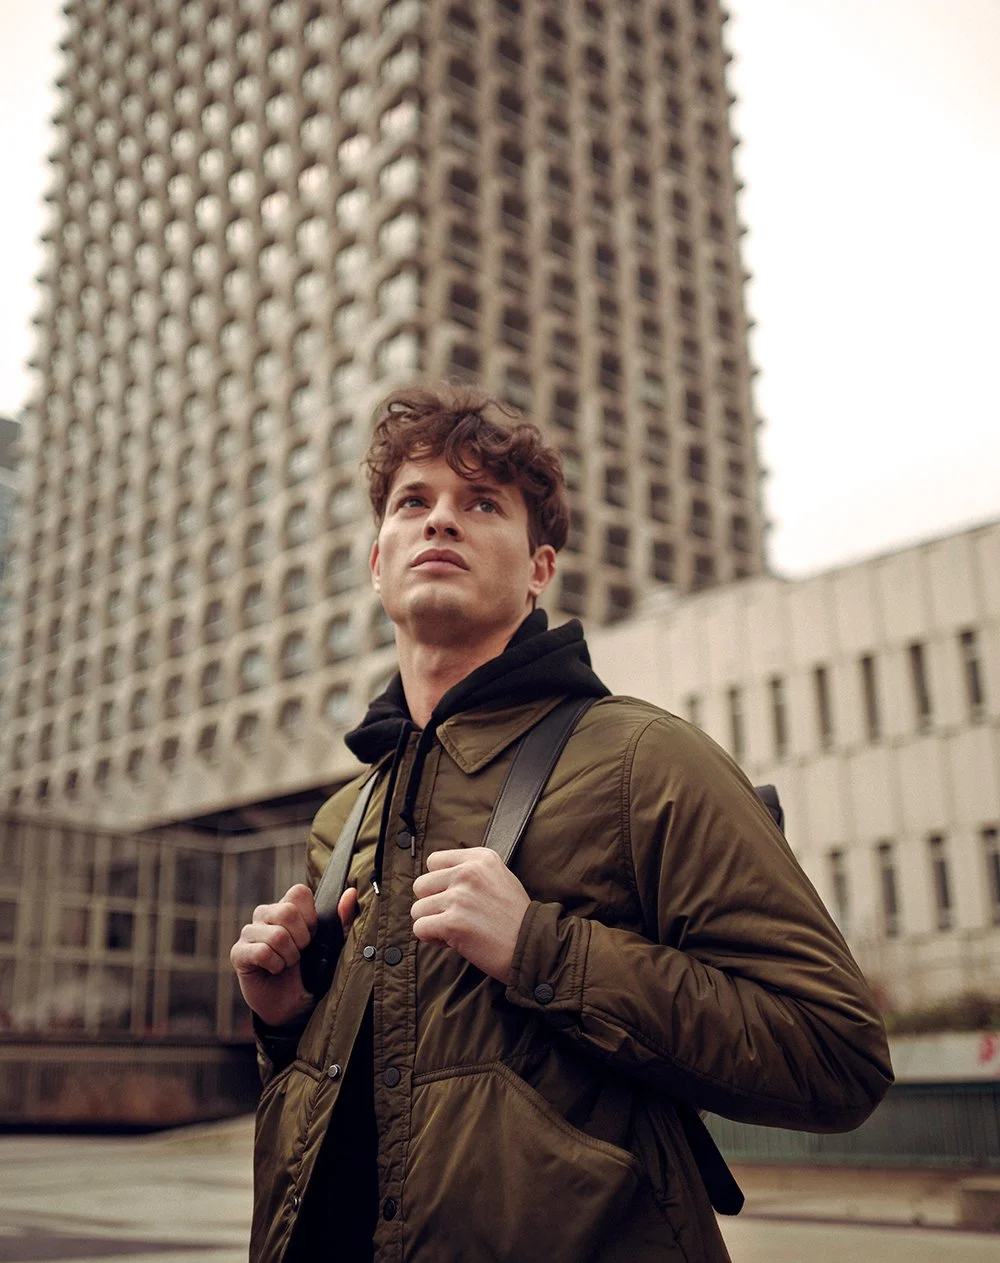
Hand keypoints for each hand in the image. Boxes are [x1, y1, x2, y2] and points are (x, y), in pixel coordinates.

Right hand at [231, 883, 358, 1026]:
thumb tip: (351, 894)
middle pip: (287, 911)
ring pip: (276, 935)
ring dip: (289, 957)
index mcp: (287, 906)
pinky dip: (275, 965)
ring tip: (287, 964)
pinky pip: (261, 952)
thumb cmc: (311, 972)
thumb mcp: (332, 947)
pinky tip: (274, 970)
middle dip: (301, 939)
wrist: (293, 1007)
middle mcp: (265, 914)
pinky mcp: (238, 952)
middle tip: (300, 953)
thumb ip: (343, 921)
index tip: (312, 935)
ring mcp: (249, 932)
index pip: (299, 892)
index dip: (311, 916)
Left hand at [411, 848, 530, 983]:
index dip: (440, 883)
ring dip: (433, 923)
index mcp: (480, 858)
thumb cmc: (515, 918)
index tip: (455, 898)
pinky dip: (432, 939)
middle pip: (421, 885)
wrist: (532, 947)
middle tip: (455, 918)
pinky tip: (453, 942)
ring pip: (418, 909)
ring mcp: (459, 896)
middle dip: (433, 904)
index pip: (434, 861)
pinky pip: (420, 928)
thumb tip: (436, 878)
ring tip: (457, 931)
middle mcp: (468, 872)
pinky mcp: (452, 922)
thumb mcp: (499, 878)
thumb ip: (471, 871)